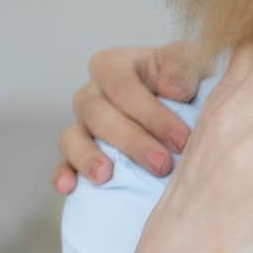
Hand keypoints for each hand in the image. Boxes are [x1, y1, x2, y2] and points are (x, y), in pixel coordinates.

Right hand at [53, 41, 199, 192]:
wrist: (182, 108)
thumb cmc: (185, 84)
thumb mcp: (190, 65)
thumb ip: (183, 67)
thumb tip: (171, 89)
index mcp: (114, 66)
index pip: (123, 86)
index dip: (152, 114)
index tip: (181, 140)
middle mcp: (92, 93)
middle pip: (98, 114)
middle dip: (131, 141)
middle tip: (162, 165)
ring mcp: (81, 124)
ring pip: (72, 137)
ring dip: (88, 157)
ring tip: (105, 176)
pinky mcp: (77, 152)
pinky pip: (62, 163)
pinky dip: (63, 174)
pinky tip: (69, 187)